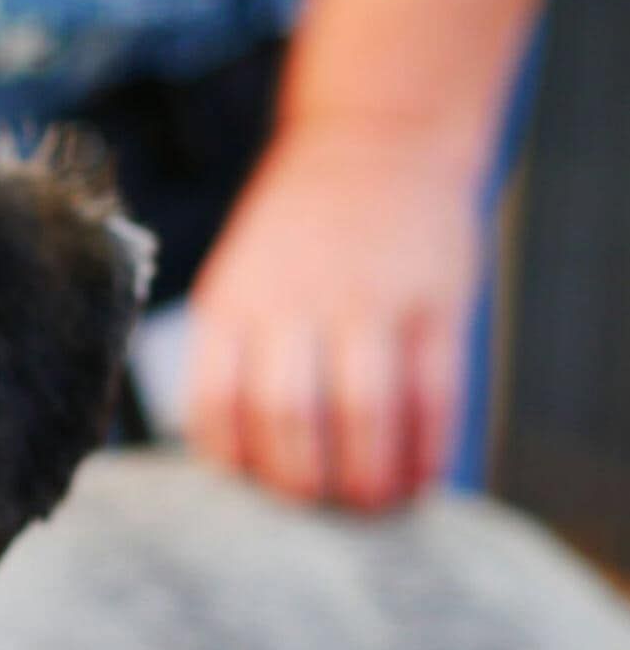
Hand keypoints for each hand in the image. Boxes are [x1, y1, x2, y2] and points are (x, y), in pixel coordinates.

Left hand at [186, 123, 482, 510]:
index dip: (235, 465)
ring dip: (366, 478)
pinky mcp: (436, 303)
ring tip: (369, 505)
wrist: (377, 139)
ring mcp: (369, 300)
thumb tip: (230, 466)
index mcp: (230, 303)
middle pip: (285, 416)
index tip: (254, 491)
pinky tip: (419, 477)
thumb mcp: (235, 279)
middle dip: (301, 483)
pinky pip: (434, 396)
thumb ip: (228, 358)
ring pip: (362, 412)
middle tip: (316, 510)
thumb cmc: (295, 238)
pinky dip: (426, 450)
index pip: (213, 406)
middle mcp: (293, 301)